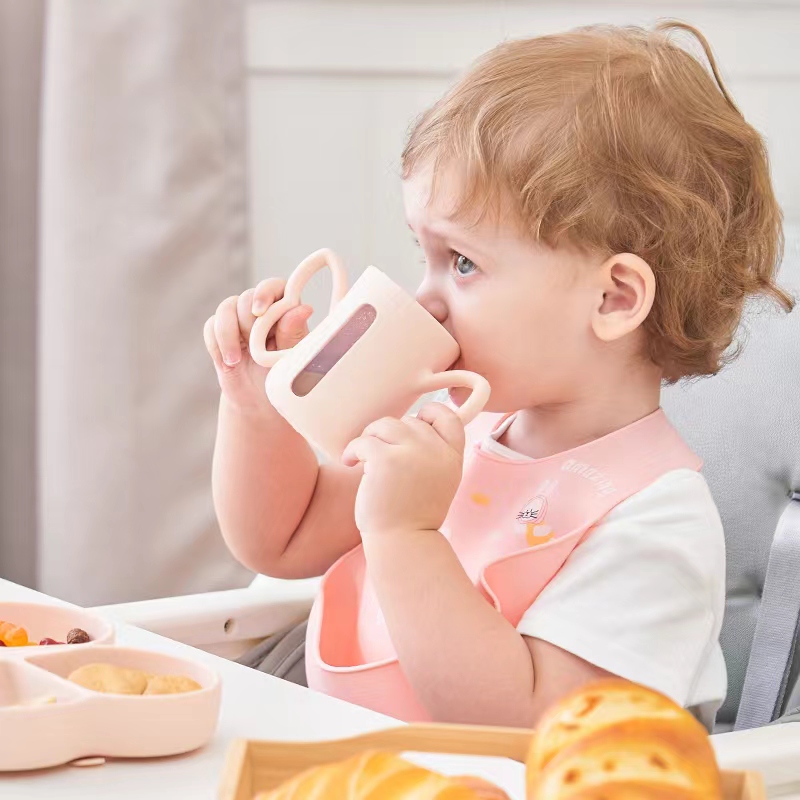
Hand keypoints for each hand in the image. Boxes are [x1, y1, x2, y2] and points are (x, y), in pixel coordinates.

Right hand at [203, 278, 311, 411]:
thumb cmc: (283, 376)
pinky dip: (216, 345)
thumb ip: (293, 333)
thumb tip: (304, 308)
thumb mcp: (291, 357)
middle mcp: (261, 310)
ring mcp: (239, 319)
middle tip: (254, 349)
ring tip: (235, 360)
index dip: (265, 293)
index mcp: (285, 310)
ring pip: (225, 308)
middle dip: (247, 324)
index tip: (259, 311)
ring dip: (228, 334)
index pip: (275, 286)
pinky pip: (210, 327)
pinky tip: (228, 363)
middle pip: (246, 298)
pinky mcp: (220, 332)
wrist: (262, 401)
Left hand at [342, 403, 464, 535]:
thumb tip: (412, 423)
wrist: (404, 544)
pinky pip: (363, 441)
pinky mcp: (386, 460)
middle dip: (391, 436)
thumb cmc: (414, 516)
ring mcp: (412, 453)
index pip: (447, 416)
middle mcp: (436, 451)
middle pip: (409, 421)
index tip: (411, 430)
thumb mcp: (438, 480)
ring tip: (364, 459)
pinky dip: (352, 450)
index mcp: (452, 456)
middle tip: (379, 457)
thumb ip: (433, 454)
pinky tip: (350, 463)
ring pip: (385, 424)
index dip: (428, 414)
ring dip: (371, 438)